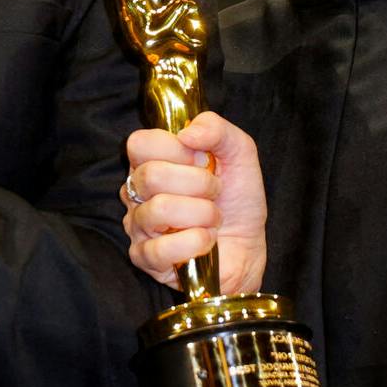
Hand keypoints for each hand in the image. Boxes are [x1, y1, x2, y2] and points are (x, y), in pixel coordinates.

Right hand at [122, 111, 266, 294]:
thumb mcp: (239, 153)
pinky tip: (207, 241)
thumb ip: (216, 129)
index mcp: (152, 160)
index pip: (139, 143)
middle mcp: (137, 191)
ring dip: (201, 214)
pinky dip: (196, 242)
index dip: (176, 150)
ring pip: (159, 209)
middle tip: (214, 193)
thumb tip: (186, 133)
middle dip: (198, 183)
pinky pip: (160, 249)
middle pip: (150, 175)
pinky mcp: (145, 257)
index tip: (203, 161)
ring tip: (213, 219)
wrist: (248, 247)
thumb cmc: (236, 200)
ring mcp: (137, 225)